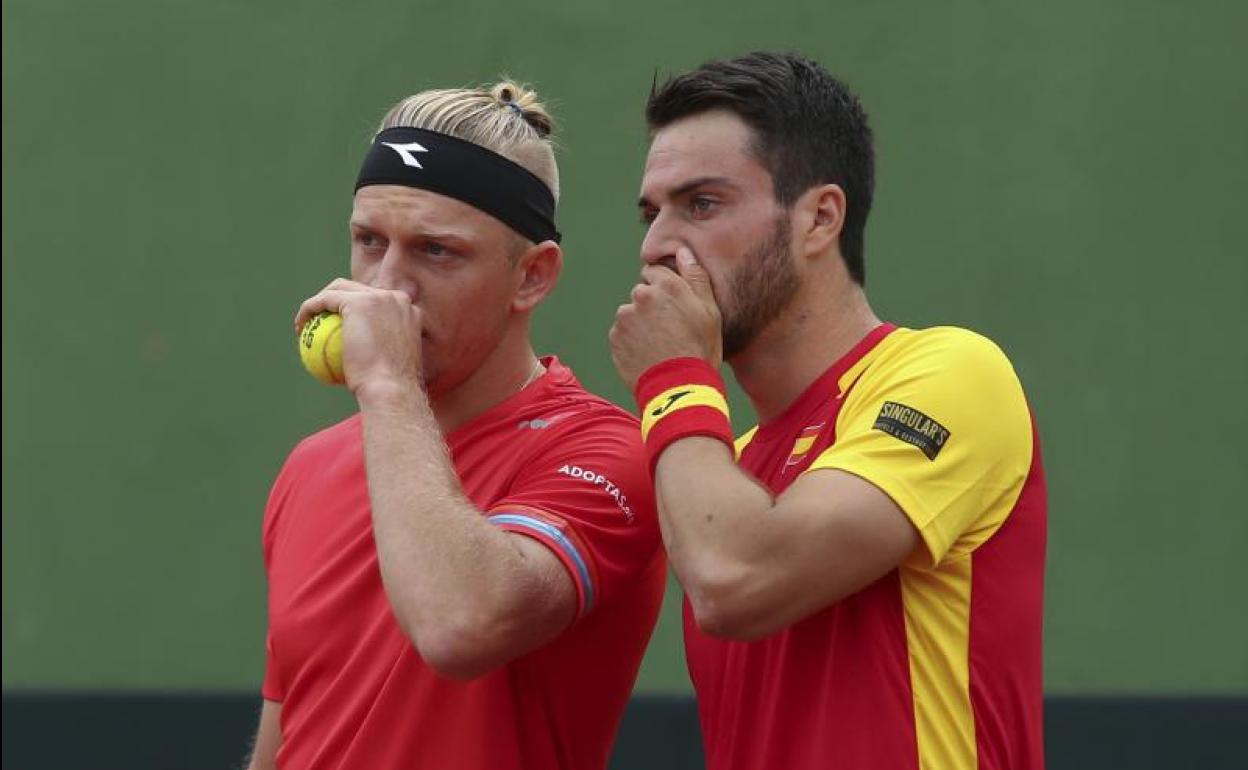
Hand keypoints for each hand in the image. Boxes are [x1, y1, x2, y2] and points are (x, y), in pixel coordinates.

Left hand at [294, 279, 424, 400]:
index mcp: (408, 310)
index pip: (375, 301)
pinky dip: (309, 310)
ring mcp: (379, 296)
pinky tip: (299, 328)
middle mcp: (397, 297)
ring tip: (306, 323)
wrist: (392, 390)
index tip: (340, 328)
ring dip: (320, 301)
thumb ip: (381, 350)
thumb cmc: (389, 389)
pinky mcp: (359, 301)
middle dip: (335, 300)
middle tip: (320, 323)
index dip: (355, 310)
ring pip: (339, 288)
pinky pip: (324, 300)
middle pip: (357, 289)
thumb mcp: (391, 366)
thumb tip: (360, 359)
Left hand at [609, 247, 722, 390]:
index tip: (673, 306)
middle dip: (651, 305)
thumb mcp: (710, 311)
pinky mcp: (615, 338)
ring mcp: (625, 318)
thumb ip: (696, 277)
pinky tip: (648, 354)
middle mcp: (641, 296)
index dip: (665, 288)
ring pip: (631, 314)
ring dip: (641, 324)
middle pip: (642, 293)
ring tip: (659, 345)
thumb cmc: (700, 349)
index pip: (654, 271)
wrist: (679, 388)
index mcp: (667, 286)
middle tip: (669, 329)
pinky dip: (632, 341)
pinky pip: (623, 334)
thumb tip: (683, 251)